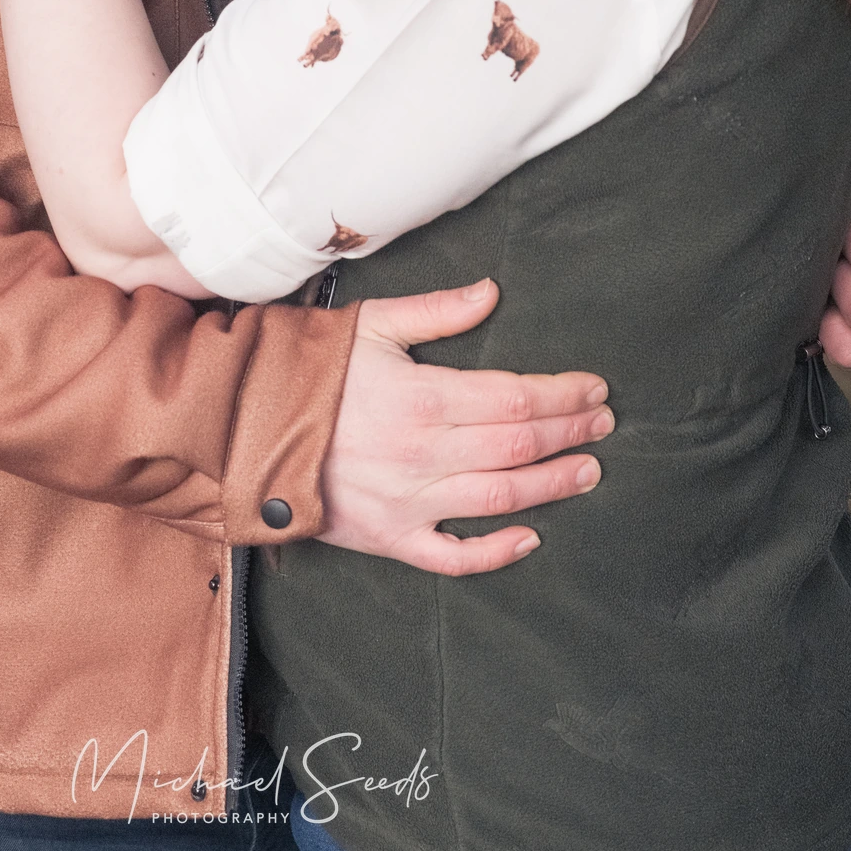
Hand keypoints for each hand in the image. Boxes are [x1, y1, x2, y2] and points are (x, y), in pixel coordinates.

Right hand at [319, 280, 611, 576]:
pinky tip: (531, 537)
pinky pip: (453, 557)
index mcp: (422, 398)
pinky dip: (496, 553)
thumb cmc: (311, 371)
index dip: (563, 394)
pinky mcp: (390, 539)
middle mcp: (423, 455)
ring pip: (501, 499)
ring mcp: (408, 503)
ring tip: (589, 471)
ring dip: (553, 486)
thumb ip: (437, 312)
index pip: (515, 398)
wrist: (246, 427)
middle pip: (519, 447)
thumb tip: (492, 293)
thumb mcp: (371, 324)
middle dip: (570, 433)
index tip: (594, 388)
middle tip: (604, 424)